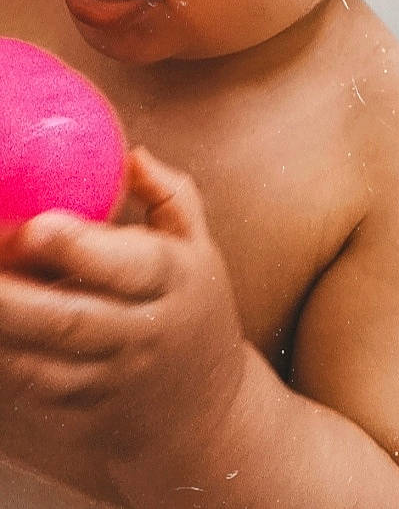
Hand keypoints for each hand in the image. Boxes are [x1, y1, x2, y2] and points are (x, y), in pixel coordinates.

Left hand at [0, 148, 245, 466]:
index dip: (77, 246)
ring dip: (0, 334)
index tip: (32, 224)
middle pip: (68, 322)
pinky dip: (0, 362)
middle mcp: (140, 335)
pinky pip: (26, 393)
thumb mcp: (198, 247)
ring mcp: (106, 382)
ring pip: (38, 366)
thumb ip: (169, 194)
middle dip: (11, 297)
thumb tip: (133, 155)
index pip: (128, 265)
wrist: (205, 415)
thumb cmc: (192, 307)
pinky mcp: (78, 416)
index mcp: (173, 283)